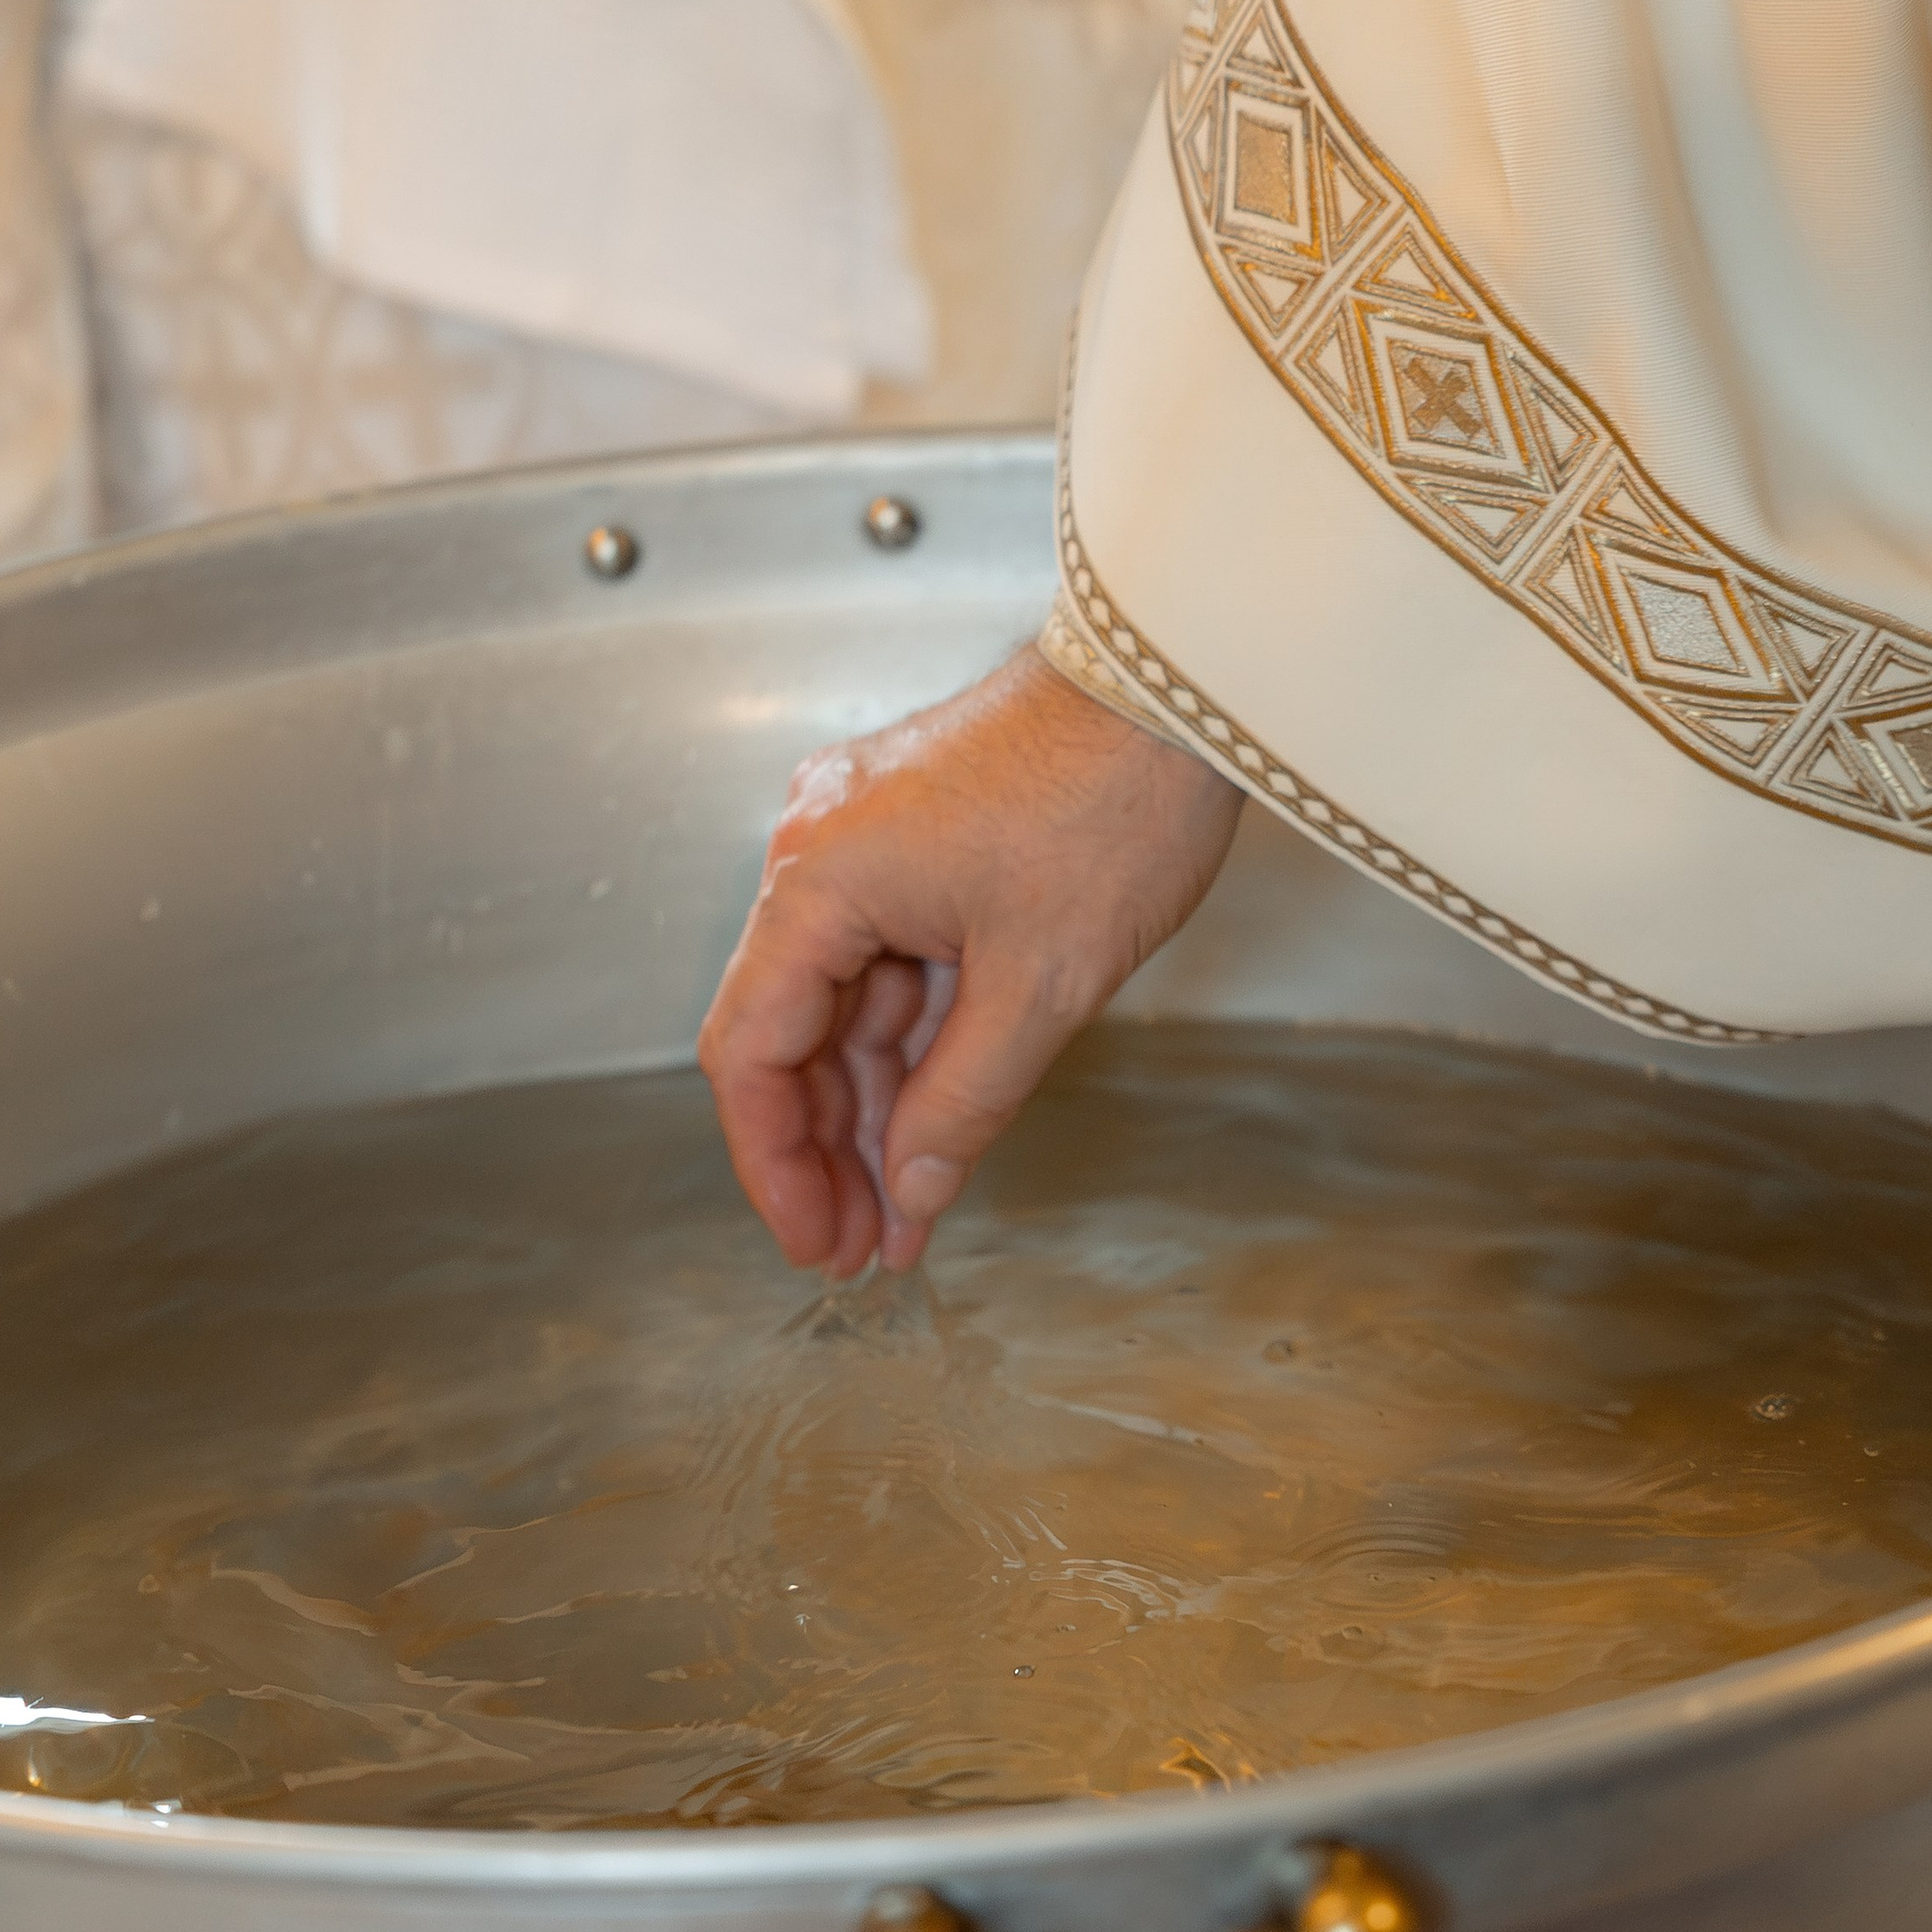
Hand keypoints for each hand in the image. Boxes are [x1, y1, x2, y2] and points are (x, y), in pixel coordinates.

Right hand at [700, 646, 1241, 1275]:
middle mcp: (820, 855)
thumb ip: (964, 1100)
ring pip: (844, 1011)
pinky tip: (927, 1130)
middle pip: (788, 1036)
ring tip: (900, 1213)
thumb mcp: (1041, 984)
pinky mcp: (919, 845)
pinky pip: (891, 970)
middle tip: (857, 1248)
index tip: (810, 1238)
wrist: (1181, 683)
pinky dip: (910, 1052)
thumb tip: (911, 1188)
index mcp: (818, 880)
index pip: (749, 1051)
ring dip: (871, 1112)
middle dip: (824, 1151)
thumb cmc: (1112, 798)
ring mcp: (869, 847)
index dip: (774, 1163)